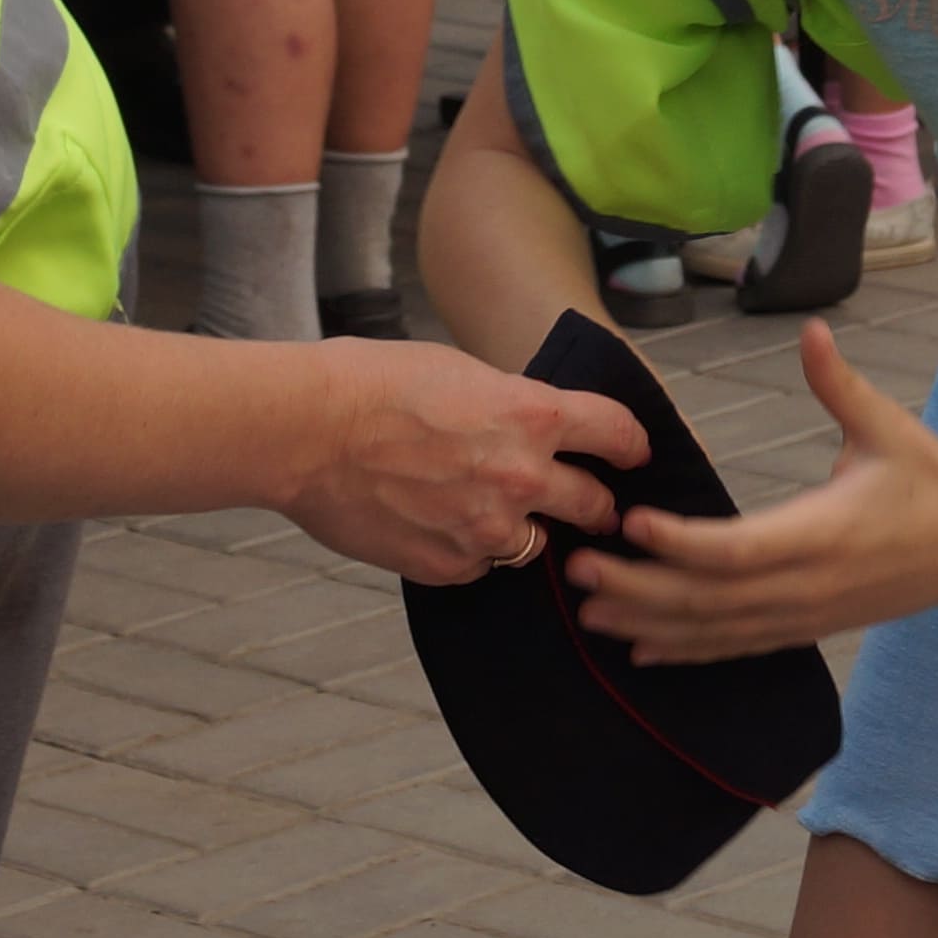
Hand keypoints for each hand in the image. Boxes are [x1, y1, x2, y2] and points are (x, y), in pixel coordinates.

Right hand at [277, 339, 646, 584]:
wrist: (305, 430)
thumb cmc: (370, 384)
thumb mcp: (458, 371)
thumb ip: (508, 403)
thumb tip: (528, 422)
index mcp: (532, 416)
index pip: (617, 435)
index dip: (631, 446)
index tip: (632, 454)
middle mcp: (522, 477)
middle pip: (595, 505)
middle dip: (595, 504)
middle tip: (589, 505)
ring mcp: (487, 530)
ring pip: (536, 544)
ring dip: (523, 530)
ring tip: (486, 512)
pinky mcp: (450, 566)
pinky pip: (480, 566)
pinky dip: (469, 551)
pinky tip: (435, 524)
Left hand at [568, 322, 937, 663]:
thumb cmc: (930, 474)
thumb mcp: (887, 425)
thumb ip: (839, 383)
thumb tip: (814, 329)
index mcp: (824, 532)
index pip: (738, 549)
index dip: (681, 542)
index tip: (632, 521)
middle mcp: (810, 585)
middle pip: (712, 599)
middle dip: (642, 589)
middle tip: (580, 570)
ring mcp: (808, 615)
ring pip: (719, 631)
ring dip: (653, 625)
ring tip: (591, 617)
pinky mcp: (810, 628)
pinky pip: (740, 646)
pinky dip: (690, 651)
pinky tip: (644, 653)